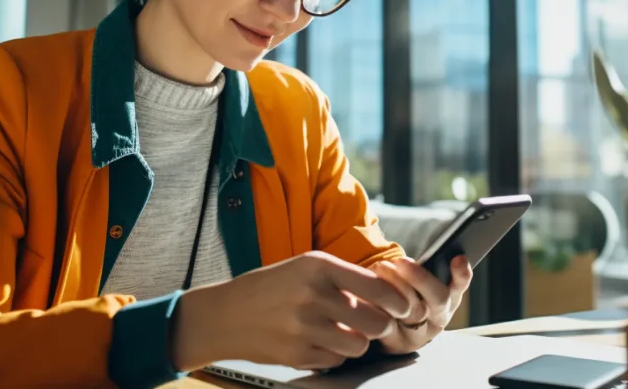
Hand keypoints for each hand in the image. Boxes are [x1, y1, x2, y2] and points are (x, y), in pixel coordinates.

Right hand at [171, 251, 415, 371]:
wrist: (225, 315)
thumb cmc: (270, 287)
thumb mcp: (304, 267)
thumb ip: (343, 278)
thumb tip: (386, 296)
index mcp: (318, 266)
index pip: (376, 286)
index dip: (396, 300)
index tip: (402, 306)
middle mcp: (313, 295)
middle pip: (374, 322)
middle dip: (380, 326)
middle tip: (374, 324)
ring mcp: (304, 327)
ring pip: (358, 345)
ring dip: (356, 342)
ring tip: (341, 332)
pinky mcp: (297, 354)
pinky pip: (335, 360)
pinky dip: (333, 355)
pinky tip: (317, 342)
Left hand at [372, 255, 471, 353]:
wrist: (389, 326)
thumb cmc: (406, 293)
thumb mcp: (420, 282)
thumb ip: (428, 267)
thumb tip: (429, 253)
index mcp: (449, 300)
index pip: (459, 286)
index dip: (461, 274)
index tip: (457, 258)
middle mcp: (437, 319)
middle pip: (438, 299)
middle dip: (421, 278)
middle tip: (402, 261)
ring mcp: (418, 334)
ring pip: (413, 312)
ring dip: (396, 288)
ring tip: (380, 269)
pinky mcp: (396, 343)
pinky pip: (388, 325)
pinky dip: (379, 307)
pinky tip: (371, 294)